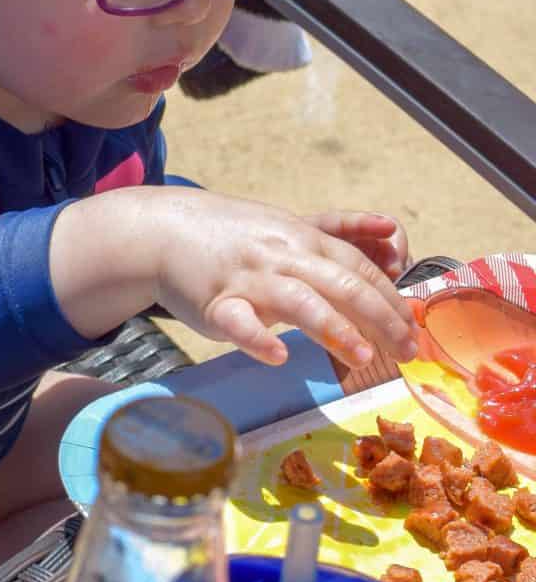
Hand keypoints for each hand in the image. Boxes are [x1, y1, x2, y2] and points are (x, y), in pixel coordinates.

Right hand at [150, 191, 418, 369]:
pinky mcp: (216, 303)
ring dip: (335, 328)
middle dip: (381, 318)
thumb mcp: (288, 224)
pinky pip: (240, 322)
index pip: (360, 268)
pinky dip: (259, 339)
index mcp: (304, 239)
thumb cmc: (234, 234)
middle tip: (407, 352)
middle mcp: (283, 256)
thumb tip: (391, 231)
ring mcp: (250, 279)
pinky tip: (279, 356)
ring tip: (363, 357)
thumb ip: (339, 230)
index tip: (415, 329)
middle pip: (342, 283)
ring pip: (300, 301)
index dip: (391, 299)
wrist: (166, 230)